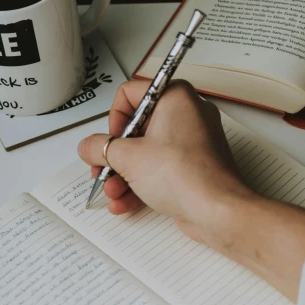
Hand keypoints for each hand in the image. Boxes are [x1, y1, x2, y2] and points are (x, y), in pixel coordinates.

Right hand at [78, 79, 249, 232]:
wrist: (217, 211)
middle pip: (136, 128)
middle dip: (115, 156)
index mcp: (175, 97)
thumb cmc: (187, 176)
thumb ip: (100, 148)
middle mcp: (186, 115)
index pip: (130, 94)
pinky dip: (140, 185)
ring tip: (112, 192)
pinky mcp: (191, 168)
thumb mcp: (128, 158)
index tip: (109, 140)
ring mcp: (191, 143)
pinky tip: (124, 203)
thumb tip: (88, 146)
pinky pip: (159, 171)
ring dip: (123, 175)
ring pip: (146, 154)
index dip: (113, 119)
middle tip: (103, 169)